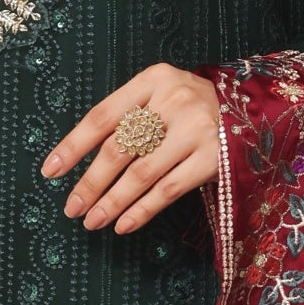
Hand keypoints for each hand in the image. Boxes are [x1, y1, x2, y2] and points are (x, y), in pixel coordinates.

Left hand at [43, 64, 223, 235]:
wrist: (253, 111)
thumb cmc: (191, 107)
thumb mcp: (161, 95)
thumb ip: (128, 116)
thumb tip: (80, 161)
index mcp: (153, 80)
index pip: (102, 116)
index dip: (73, 145)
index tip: (50, 171)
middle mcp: (173, 101)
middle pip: (120, 148)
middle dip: (90, 182)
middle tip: (71, 208)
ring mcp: (195, 130)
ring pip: (141, 174)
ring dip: (112, 202)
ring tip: (92, 221)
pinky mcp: (213, 159)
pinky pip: (168, 190)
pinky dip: (142, 210)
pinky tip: (123, 224)